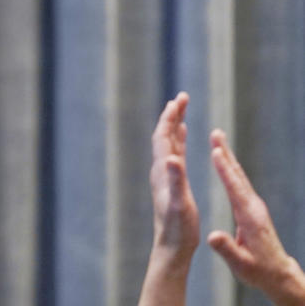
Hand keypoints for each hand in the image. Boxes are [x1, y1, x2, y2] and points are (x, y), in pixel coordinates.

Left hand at [150, 92, 199, 254]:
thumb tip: (172, 158)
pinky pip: (173, 154)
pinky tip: (182, 136)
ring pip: (168, 143)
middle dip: (172, 116)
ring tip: (181, 109)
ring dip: (174, 125)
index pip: (163, 138)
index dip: (170, 119)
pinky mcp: (171, 182)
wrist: (172, 245)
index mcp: (163, 171)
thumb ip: (176, 181)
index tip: (178, 101)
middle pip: (163, 136)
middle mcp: (160, 170)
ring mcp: (165, 175)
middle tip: (183, 97)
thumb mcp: (180, 204)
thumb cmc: (178, 227)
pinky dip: (178, 140)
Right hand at [208, 129, 304, 304]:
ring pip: (239, 176)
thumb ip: (226, 249)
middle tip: (216, 133)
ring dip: (227, 157)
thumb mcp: (240, 264)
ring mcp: (254, 206)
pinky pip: (239, 183)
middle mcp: (253, 207)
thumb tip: (212, 236)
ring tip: (217, 140)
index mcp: (249, 218)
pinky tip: (224, 162)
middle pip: (238, 175)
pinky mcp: (252, 208)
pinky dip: (229, 169)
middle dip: (225, 153)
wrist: (278, 274)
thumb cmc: (258, 270)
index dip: (225, 170)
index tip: (215, 151)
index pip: (235, 188)